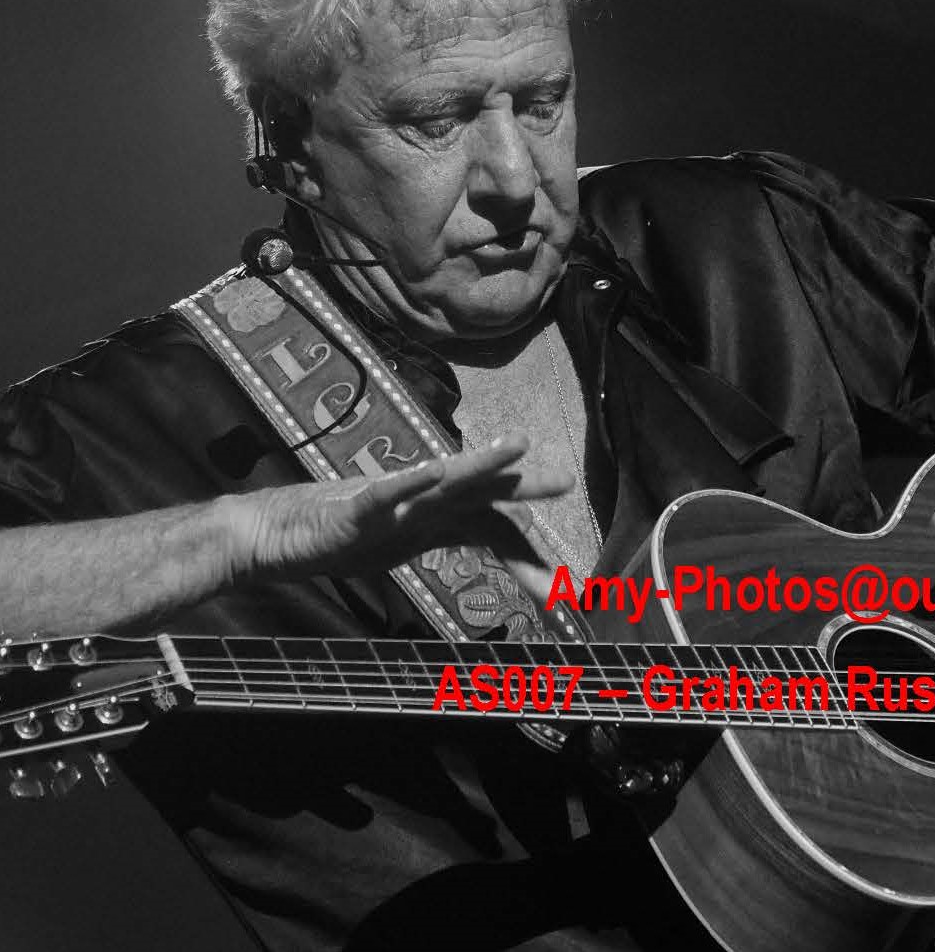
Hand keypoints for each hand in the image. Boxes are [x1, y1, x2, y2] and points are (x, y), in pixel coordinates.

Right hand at [223, 432, 572, 584]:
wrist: (270, 533)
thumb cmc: (338, 535)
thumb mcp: (403, 544)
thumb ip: (444, 535)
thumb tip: (485, 537)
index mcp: (434, 520)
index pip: (494, 530)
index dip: (528, 554)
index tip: (564, 588)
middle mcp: (420, 507)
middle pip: (480, 496)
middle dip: (524, 489)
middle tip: (565, 480)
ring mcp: (389, 505)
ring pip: (441, 482)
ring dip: (478, 464)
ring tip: (516, 445)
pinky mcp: (353, 510)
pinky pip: (384, 495)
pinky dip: (408, 482)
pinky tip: (433, 468)